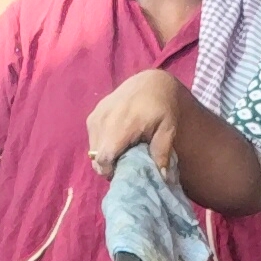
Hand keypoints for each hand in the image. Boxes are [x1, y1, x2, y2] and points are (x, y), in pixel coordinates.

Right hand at [85, 68, 187, 183]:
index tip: (123, 173)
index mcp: (123, 125)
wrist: (150, 83)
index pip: (104, 158)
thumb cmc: (162, 107)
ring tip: (121, 153)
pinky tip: (115, 141)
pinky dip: (101, 145)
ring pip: (92, 149)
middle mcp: (104, 120)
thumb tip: (162, 177)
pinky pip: (92, 138)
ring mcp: (96, 116)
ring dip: (103, 156)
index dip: (110, 171)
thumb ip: (162, 152)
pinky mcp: (93, 115)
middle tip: (124, 165)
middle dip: (107, 166)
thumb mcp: (168, 129)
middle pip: (96, 157)